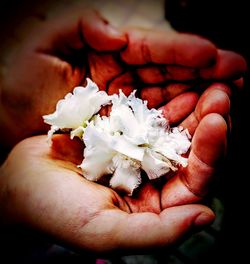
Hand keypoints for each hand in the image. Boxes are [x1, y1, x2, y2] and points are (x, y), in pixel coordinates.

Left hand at [0, 7, 244, 149]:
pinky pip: (155, 123)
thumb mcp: (45, 45)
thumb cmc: (20, 85)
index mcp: (108, 56)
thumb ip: (82, 26)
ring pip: (168, 97)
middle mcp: (122, 80)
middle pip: (168, 73)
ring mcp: (126, 106)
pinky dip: (178, 120)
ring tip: (227, 93)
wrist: (9, 123)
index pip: (151, 50)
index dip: (182, 51)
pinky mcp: (123, 131)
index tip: (212, 55)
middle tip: (236, 72)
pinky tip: (198, 118)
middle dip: (203, 72)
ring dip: (198, 95)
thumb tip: (120, 34)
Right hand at [0, 83, 228, 252]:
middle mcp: (152, 179)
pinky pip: (151, 113)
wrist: (22, 182)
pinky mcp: (123, 131)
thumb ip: (157, 233)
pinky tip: (175, 82)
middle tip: (221, 92)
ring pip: (175, 128)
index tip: (217, 121)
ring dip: (192, 105)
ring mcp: (138, 152)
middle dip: (209, 121)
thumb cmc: (57, 211)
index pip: (196, 181)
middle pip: (192, 151)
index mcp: (155, 206)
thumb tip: (205, 216)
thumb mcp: (104, 231)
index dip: (211, 152)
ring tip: (207, 81)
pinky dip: (164, 98)